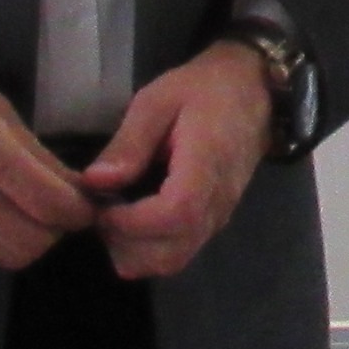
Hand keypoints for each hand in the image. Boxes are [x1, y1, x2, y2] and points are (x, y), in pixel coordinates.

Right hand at [0, 15, 99, 269]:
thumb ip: (31, 149)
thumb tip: (70, 184)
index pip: (51, 204)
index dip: (81, 208)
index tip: (91, 198)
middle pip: (32, 244)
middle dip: (59, 229)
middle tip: (66, 205)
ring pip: (6, 255)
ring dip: (30, 238)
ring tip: (36, 209)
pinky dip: (0, 235)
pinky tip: (3, 208)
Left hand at [82, 40, 275, 280]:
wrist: (254, 89)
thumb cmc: (204, 88)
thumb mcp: (158, 100)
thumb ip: (129, 142)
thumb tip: (94, 181)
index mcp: (206, 165)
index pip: (173, 215)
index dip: (130, 222)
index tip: (102, 207)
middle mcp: (217, 200)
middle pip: (171, 254)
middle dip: (125, 244)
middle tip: (101, 212)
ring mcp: (219, 215)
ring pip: (174, 261)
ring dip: (135, 252)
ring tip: (114, 217)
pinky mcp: (215, 219)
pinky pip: (181, 251)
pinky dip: (150, 249)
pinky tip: (133, 219)